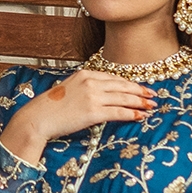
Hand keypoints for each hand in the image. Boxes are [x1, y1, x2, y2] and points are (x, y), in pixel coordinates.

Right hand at [0, 69, 156, 166]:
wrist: (38, 118)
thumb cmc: (50, 108)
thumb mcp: (69, 91)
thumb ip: (85, 89)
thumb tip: (99, 96)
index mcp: (86, 74)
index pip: (114, 78)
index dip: (130, 84)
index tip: (141, 88)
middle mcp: (91, 82)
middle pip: (123, 86)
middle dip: (140, 92)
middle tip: (153, 96)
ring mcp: (93, 96)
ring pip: (124, 98)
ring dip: (140, 103)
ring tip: (151, 107)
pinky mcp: (93, 112)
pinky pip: (118, 112)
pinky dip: (131, 114)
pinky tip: (140, 116)